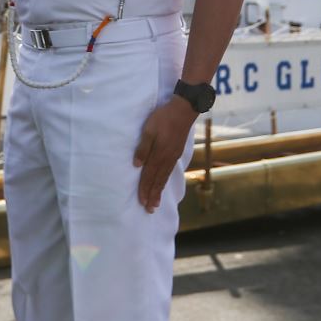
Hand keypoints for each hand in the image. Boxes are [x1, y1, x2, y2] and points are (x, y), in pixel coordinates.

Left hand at [131, 98, 196, 212]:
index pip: (149, 176)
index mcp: (159, 154)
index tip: (141, 202)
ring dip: (159, 191)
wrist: (183, 110)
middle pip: (158, 181)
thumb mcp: (149, 130)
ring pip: (164, 178)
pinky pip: (169, 172)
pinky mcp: (176, 152)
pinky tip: (163, 183)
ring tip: (156, 203)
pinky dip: (165, 181)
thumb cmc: (163, 118)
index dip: (145, 189)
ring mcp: (173, 156)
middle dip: (152, 195)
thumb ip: (143, 148)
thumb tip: (137, 166)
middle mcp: (167, 159)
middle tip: (149, 210)